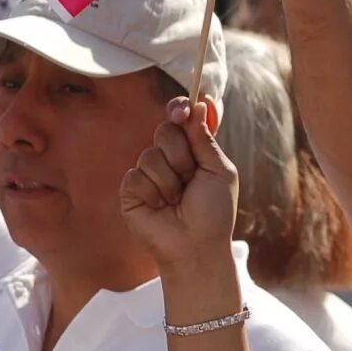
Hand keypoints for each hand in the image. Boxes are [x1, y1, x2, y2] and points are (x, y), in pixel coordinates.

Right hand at [120, 99, 237, 272]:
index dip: (178, 109)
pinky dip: (154, 192)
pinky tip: (161, 208)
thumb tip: (199, 103)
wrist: (197, 247)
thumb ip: (205, 138)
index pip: (180, 118)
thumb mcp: (219, 171)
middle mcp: (168, 158)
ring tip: (177, 200)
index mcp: (191, 150)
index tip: (181, 111)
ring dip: (170, 180)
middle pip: (164, 130)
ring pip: (150, 154)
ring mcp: (148, 173)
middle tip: (190, 177)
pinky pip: (136, 175)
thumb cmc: (214, 212)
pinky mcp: (131, 190)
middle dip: (181, 154)